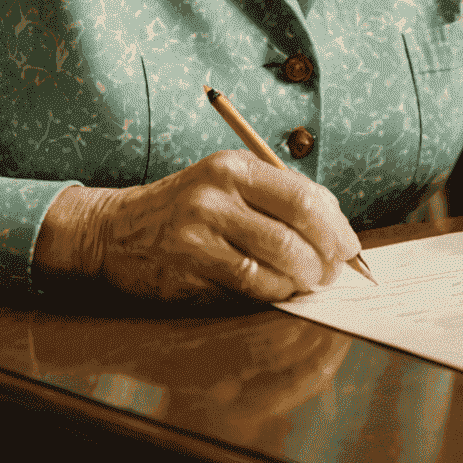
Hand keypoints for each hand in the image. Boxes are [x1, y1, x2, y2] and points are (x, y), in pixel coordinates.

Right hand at [34, 150, 361, 301]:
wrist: (113, 232)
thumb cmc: (185, 210)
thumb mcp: (225, 184)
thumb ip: (276, 198)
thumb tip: (336, 230)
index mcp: (233, 167)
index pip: (303, 195)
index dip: (336, 227)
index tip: (349, 247)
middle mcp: (216, 196)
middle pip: (295, 233)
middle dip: (326, 260)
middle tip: (333, 273)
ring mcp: (199, 234)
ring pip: (277, 264)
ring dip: (303, 281)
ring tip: (307, 284)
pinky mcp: (187, 271)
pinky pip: (249, 289)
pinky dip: (274, 295)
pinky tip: (277, 292)